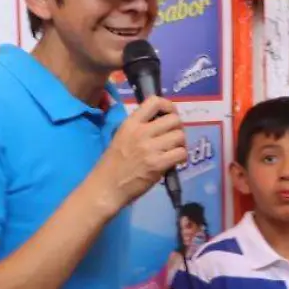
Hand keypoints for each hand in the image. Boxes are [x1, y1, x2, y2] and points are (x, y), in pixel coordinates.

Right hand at [93, 97, 187, 212]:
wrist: (107, 187)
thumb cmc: (113, 163)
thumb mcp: (121, 136)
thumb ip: (139, 127)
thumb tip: (162, 121)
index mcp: (130, 123)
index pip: (154, 101)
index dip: (168, 106)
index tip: (169, 115)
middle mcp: (141, 132)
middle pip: (174, 119)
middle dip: (178, 128)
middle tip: (173, 138)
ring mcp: (150, 148)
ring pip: (180, 136)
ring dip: (180, 144)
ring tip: (173, 151)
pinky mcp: (158, 164)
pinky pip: (181, 153)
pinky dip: (181, 157)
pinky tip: (174, 161)